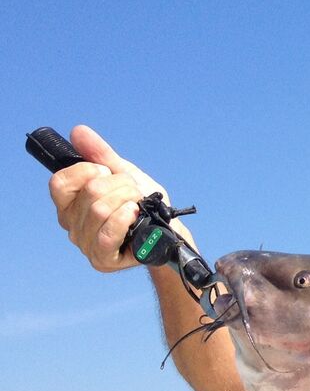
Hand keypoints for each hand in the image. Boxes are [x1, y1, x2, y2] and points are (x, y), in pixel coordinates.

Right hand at [48, 125, 168, 271]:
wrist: (168, 228)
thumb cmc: (143, 202)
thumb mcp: (123, 173)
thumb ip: (99, 153)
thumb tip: (78, 131)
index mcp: (70, 203)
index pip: (60, 182)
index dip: (88, 171)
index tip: (107, 172)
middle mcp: (72, 224)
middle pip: (89, 192)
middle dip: (121, 184)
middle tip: (132, 192)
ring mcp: (86, 243)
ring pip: (99, 209)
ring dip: (128, 200)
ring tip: (137, 205)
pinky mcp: (102, 259)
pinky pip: (107, 234)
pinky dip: (125, 217)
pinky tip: (135, 214)